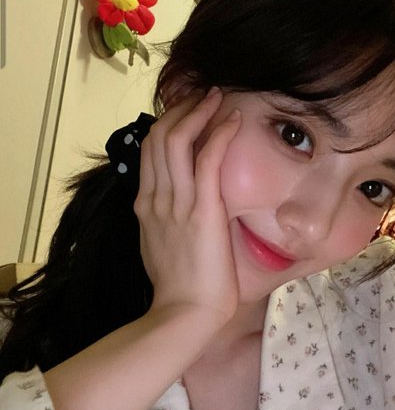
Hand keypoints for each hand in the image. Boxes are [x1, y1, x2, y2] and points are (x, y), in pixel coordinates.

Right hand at [134, 87, 240, 325]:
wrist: (183, 313)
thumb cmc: (179, 285)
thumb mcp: (160, 244)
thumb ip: (162, 218)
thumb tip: (175, 203)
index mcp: (145, 204)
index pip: (150, 150)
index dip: (167, 124)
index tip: (187, 112)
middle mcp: (156, 196)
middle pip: (160, 136)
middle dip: (181, 109)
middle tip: (203, 96)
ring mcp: (176, 201)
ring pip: (178, 140)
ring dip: (198, 112)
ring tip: (217, 97)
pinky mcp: (202, 209)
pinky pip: (208, 160)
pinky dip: (220, 134)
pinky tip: (234, 119)